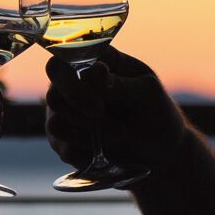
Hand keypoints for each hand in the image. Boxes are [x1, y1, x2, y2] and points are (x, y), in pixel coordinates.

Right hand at [44, 47, 186, 172]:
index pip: (62, 63)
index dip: (73, 86)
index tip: (99, 108)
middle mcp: (74, 82)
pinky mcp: (65, 139)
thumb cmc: (157, 111)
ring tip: (120, 136)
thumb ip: (123, 83)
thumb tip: (95, 72)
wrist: (160, 147)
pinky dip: (86, 154)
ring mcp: (67, 111)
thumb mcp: (149, 94)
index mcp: (94, 60)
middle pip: (54, 96)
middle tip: (119, 129)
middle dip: (85, 118)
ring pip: (55, 124)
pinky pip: (62, 148)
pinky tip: (106, 152)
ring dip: (89, 137)